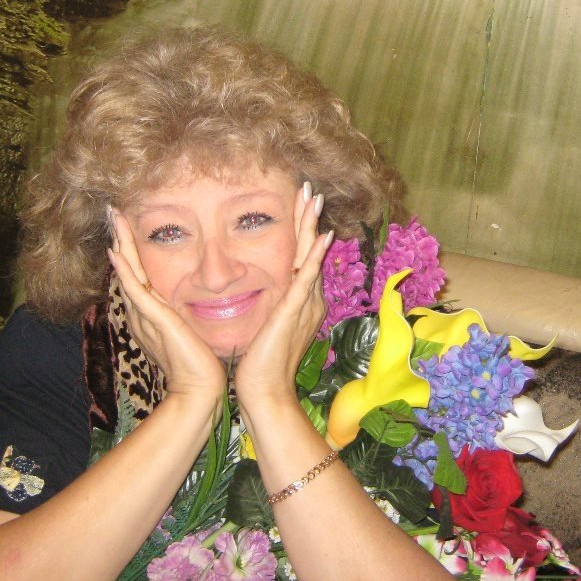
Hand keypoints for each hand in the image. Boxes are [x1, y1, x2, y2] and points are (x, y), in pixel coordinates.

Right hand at [107, 211, 226, 400]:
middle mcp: (143, 314)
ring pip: (128, 273)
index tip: (128, 225)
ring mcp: (146, 317)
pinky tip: (117, 252)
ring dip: (121, 244)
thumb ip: (185, 315)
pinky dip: (126, 271)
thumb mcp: (190, 331)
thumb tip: (196, 301)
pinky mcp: (155, 322)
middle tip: (114, 211)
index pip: (137, 276)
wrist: (200, 390)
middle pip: (127, 269)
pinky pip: (135, 291)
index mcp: (150, 316)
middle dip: (120, 239)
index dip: (130, 250)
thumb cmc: (200, 364)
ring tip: (114, 218)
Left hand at [233, 182, 332, 404]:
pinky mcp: (294, 312)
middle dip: (309, 219)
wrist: (265, 391)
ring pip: (309, 256)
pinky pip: (306, 278)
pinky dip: (313, 256)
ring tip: (314, 199)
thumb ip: (270, 308)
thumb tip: (261, 294)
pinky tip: (321, 236)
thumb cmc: (260, 364)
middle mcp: (307, 299)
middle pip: (308, 250)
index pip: (302, 258)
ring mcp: (303, 305)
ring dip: (311, 226)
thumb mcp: (265, 327)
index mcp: (300, 302)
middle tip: (310, 190)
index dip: (302, 230)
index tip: (299, 204)